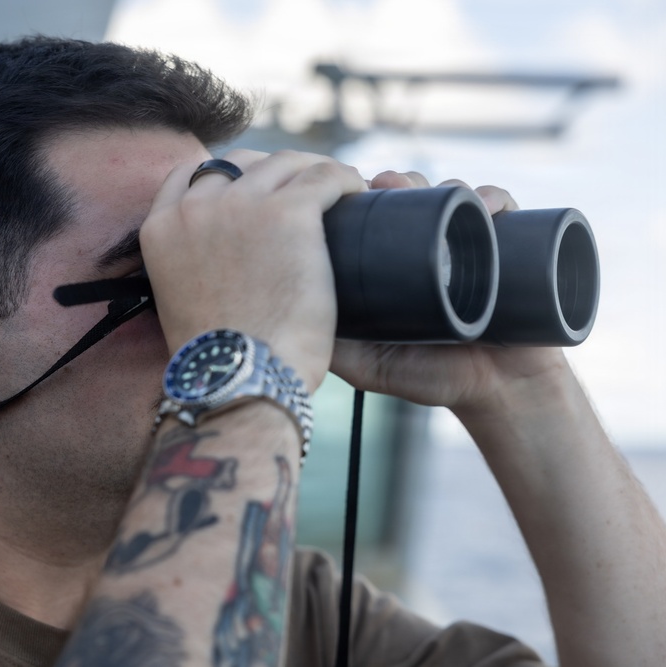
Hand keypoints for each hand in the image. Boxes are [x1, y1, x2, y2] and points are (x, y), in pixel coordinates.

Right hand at [140, 150, 367, 391]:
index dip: (228, 176)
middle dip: (275, 172)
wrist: (241, 381)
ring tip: (339, 191)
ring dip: (314, 172)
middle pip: (242, 163)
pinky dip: (344, 179)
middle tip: (304, 192)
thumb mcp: (180, 299)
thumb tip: (224, 260)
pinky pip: (324, 176)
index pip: (190, 173)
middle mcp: (194, 207)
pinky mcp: (287, 212)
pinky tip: (357, 193)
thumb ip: (192, 264)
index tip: (256, 189)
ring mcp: (240, 205)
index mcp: (160, 228)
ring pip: (287, 163)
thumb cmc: (220, 360)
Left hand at [329, 171, 569, 413]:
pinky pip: (504, 210)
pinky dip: (494, 199)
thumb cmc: (432, 378)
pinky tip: (484, 204)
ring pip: (455, 195)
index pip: (378, 216)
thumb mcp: (369, 366)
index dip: (365, 198)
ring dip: (442, 184)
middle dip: (400, 182)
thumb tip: (287, 324)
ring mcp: (473, 245)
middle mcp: (434, 248)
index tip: (351, 193)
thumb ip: (333, 349)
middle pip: (414, 195)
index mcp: (398, 264)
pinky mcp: (513, 249)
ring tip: (433, 191)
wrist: (498, 394)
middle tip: (387, 185)